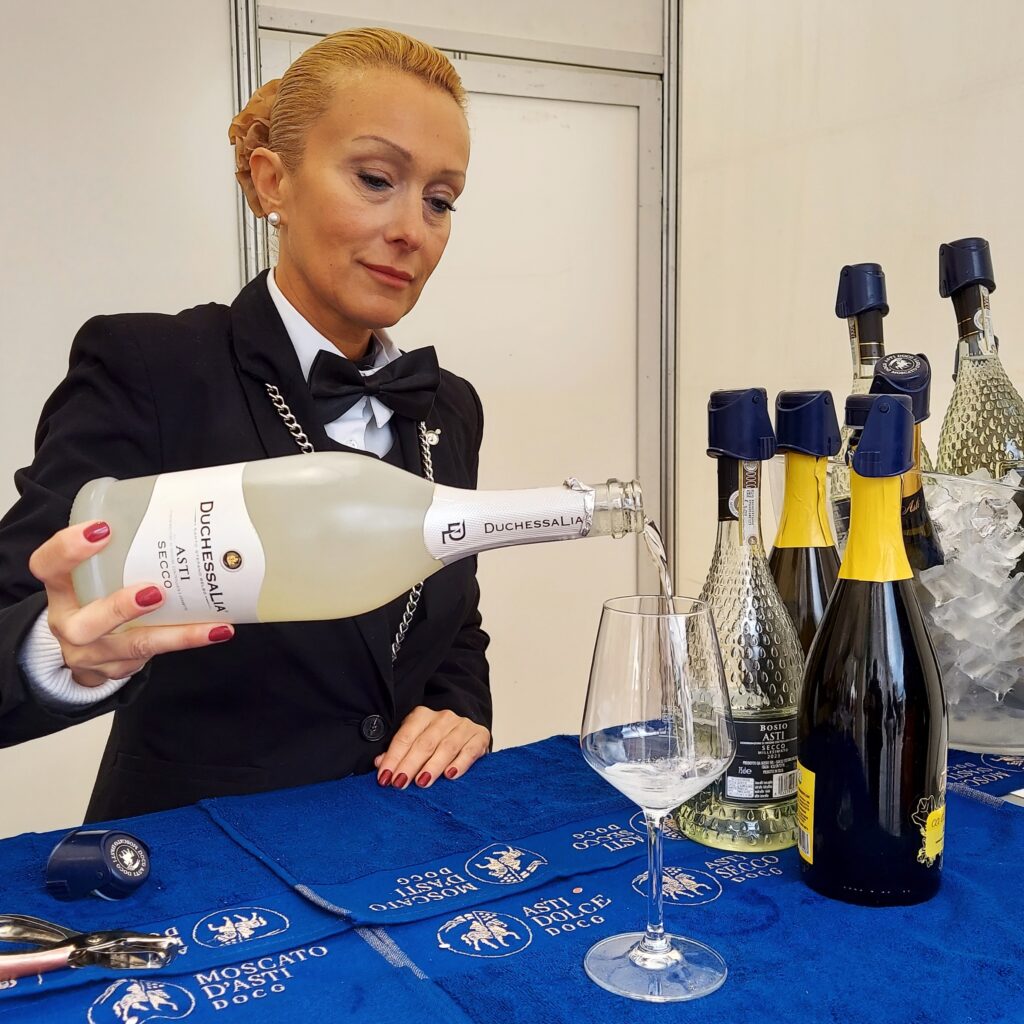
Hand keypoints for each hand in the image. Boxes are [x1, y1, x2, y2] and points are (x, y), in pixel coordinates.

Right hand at [29, 520, 233, 686]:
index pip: (47, 565)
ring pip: (129, 647)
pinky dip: (187, 641)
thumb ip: (122, 545)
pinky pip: (154, 656)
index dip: (68, 549)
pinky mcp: (118, 667)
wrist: (87, 645)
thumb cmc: (98, 593)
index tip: (103, 529)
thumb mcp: (98, 568)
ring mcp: (93, 652)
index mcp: (61, 588)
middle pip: (83, 623)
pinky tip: (217, 630)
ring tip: (207, 624)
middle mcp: (69, 622)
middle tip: (153, 592)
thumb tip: (179, 500)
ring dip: (171, 634)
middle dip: (119, 608)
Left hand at [374, 706, 489, 789]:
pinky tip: (451, 775)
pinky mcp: (480, 736)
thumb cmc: (436, 741)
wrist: (467, 732)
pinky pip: (469, 751)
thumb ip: (398, 752)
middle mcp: (443, 717)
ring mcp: (463, 726)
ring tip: (422, 782)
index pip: (405, 737)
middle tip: (400, 783)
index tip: (384, 778)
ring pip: (446, 747)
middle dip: (410, 764)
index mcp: (422, 715)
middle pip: (424, 743)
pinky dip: (460, 763)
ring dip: (433, 766)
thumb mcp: (414, 742)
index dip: (393, 758)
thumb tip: (379, 763)